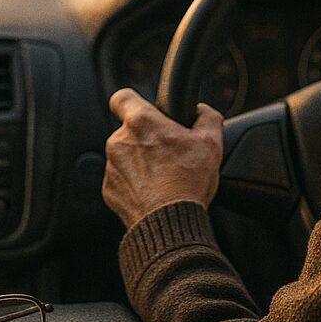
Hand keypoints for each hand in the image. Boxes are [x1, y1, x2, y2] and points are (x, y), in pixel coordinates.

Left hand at [102, 88, 223, 227]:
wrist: (170, 224)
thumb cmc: (187, 183)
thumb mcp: (211, 142)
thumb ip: (207, 116)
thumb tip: (202, 111)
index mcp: (141, 123)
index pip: (122, 96)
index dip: (134, 100)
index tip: (146, 110)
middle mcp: (119, 142)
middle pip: (129, 129)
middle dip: (147, 137)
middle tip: (170, 151)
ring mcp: (111, 167)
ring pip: (125, 155)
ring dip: (141, 161)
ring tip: (165, 175)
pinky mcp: (109, 190)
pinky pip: (122, 178)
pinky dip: (135, 182)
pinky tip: (155, 191)